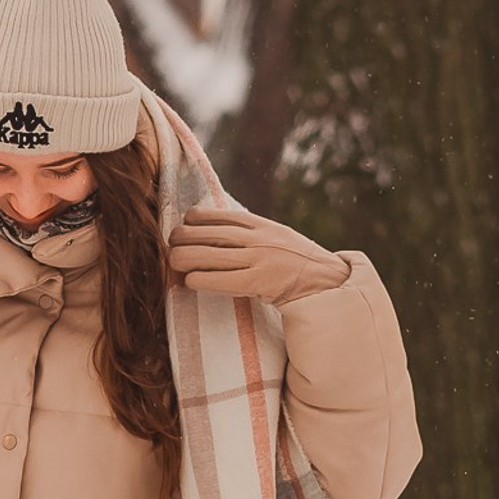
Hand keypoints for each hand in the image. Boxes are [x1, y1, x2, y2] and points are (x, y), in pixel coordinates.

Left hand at [168, 205, 350, 303]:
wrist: (328, 282)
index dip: (193, 219)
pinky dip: (200, 280)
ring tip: (173, 263)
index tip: (184, 224)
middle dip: (181, 239)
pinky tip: (190, 281)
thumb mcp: (277, 236)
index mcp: (260, 224)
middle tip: (171, 246)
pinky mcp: (259, 282)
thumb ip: (251, 233)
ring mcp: (258, 259)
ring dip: (183, 259)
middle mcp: (257, 238)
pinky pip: (220, 280)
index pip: (216, 215)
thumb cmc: (298, 262)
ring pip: (207, 255)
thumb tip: (217, 232)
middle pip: (205, 233)